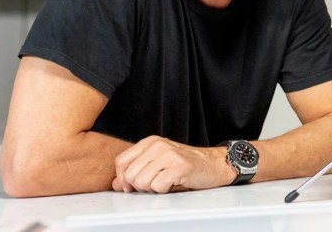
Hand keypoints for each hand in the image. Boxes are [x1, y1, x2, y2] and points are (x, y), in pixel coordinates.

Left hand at [112, 136, 232, 192]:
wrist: (215, 164)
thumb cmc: (187, 165)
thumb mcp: (158, 164)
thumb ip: (136, 171)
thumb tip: (117, 184)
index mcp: (151, 142)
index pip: (121, 161)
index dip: (123, 178)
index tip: (132, 186)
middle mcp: (158, 145)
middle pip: (130, 175)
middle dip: (140, 186)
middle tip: (155, 183)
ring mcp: (169, 154)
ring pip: (142, 182)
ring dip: (153, 188)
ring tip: (166, 182)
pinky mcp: (179, 166)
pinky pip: (158, 186)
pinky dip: (165, 190)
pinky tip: (174, 183)